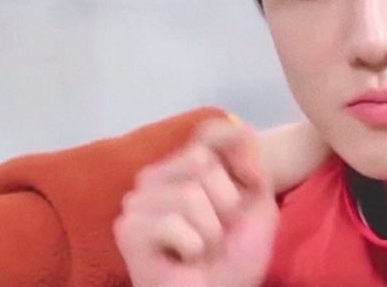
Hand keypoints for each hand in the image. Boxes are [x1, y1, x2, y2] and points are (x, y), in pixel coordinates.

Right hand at [114, 120, 278, 286]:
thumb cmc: (235, 255)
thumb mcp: (258, 203)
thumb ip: (252, 163)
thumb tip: (240, 127)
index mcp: (185, 164)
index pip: (211, 131)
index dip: (239, 156)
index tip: (250, 185)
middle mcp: (156, 175)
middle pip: (202, 160)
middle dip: (226, 203)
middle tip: (219, 232)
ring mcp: (137, 201)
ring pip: (189, 193)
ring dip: (211, 231)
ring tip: (202, 249)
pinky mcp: (128, 229)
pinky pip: (173, 222)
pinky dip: (192, 246)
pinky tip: (185, 259)